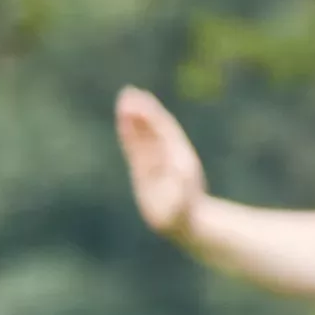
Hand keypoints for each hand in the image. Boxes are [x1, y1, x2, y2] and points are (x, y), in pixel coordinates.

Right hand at [114, 87, 208, 238]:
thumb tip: (181, 173)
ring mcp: (157, 161)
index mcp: (177, 160)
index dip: (151, 118)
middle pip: (152, 130)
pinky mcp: (145, 168)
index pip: (163, 133)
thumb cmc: (185, 214)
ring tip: (124, 100)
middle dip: (141, 112)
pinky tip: (123, 121)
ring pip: (144, 135)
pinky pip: (137, 147)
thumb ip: (180, 189)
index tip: (140, 101)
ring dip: (134, 118)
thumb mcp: (182, 205)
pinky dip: (131, 133)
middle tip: (128, 92)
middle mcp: (168, 157)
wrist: (190, 221)